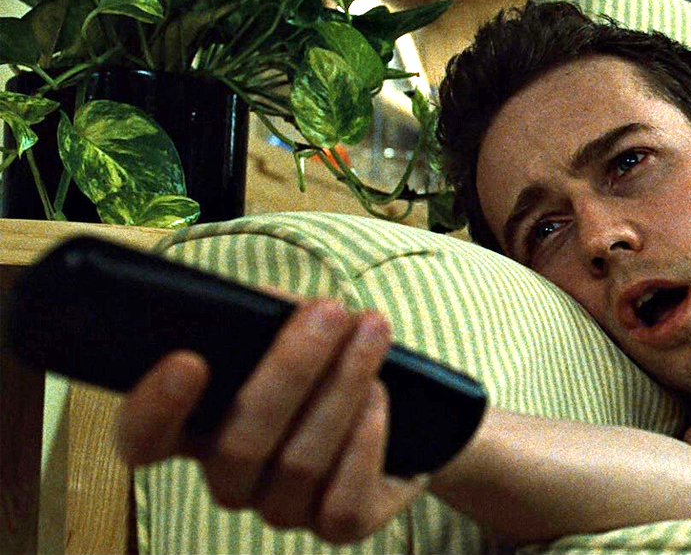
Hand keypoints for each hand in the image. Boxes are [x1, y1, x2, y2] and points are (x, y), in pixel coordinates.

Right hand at [116, 299, 426, 542]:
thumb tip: (260, 305)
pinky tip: (379, 398)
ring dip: (342, 387)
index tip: (187, 360)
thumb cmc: (330, 356)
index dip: (154, 410)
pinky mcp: (338, 525)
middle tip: (330, 311)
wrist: (407, 405)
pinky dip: (364, 444)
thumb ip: (261, 317)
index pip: (143, 440)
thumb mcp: (290, 324)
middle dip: (292, 369)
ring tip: (371, 333)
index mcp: (199, 427)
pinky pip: (341, 504)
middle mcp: (233, 478)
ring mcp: (283, 507)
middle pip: (239, 445)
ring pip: (299, 465)